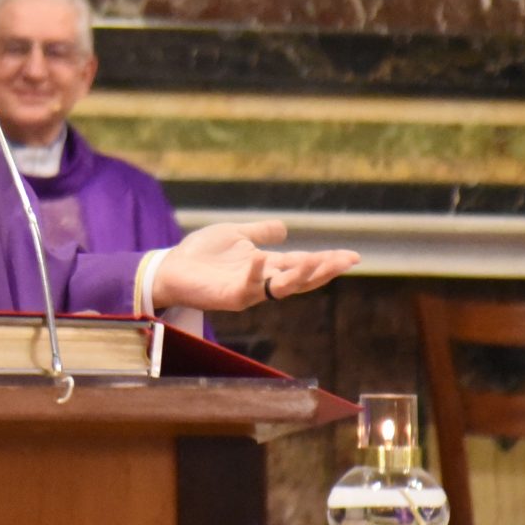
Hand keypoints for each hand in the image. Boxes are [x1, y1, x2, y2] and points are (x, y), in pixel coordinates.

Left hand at [151, 219, 358, 315]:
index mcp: (266, 266)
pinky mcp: (229, 297)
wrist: (171, 267)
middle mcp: (262, 282)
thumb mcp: (236, 234)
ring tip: (316, 261)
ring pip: (281, 288)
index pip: (303, 264)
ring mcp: (247, 291)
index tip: (354, 256)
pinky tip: (260, 260)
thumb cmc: (201, 254)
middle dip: (323, 271)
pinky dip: (254, 274)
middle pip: (300, 280)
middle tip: (346, 261)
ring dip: (299, 276)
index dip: (327, 261)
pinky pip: (246, 288)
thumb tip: (285, 228)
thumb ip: (260, 232)